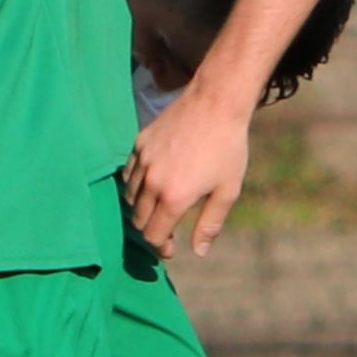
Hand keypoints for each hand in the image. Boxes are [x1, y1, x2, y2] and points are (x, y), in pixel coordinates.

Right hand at [127, 88, 254, 256]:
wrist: (216, 103)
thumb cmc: (228, 149)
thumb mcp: (227, 191)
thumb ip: (210, 224)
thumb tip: (198, 252)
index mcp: (174, 197)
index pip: (153, 235)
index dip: (161, 248)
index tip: (170, 248)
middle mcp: (152, 182)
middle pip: (138, 220)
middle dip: (151, 230)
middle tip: (167, 229)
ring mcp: (143, 161)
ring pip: (130, 198)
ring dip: (142, 209)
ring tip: (160, 207)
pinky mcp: (139, 143)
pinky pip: (128, 174)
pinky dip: (136, 184)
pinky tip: (152, 183)